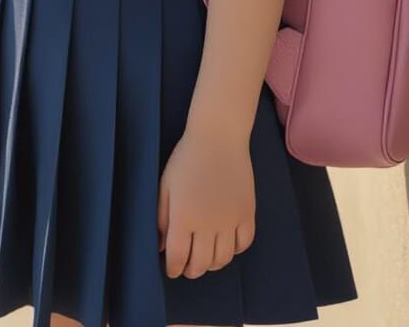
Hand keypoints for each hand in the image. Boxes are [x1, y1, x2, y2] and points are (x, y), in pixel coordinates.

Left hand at [157, 121, 255, 278]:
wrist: (218, 137)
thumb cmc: (186, 158)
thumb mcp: (166, 186)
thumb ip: (161, 219)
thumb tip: (161, 247)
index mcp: (184, 217)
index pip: (178, 257)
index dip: (173, 269)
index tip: (172, 269)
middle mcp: (208, 223)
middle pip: (201, 264)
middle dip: (191, 270)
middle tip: (187, 267)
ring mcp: (231, 220)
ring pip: (223, 259)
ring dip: (212, 264)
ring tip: (205, 258)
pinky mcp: (248, 213)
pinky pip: (244, 244)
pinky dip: (234, 250)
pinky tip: (225, 244)